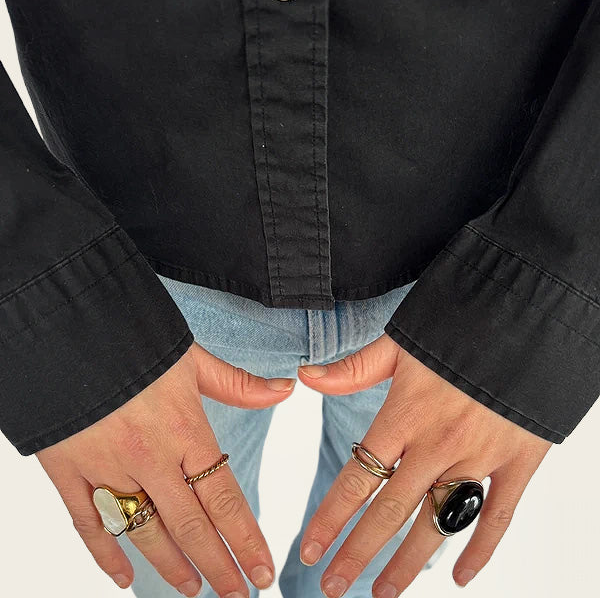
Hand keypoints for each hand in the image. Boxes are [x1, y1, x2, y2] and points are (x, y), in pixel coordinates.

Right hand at [36, 342, 295, 596]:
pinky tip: (124, 579)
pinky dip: (105, 556)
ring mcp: (108, 468)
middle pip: (191, 526)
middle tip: (240, 595)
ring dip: (173, 567)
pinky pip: (88, 524)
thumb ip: (238, 383)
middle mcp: (151, 458)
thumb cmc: (138, 343)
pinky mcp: (69, 471)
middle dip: (219, 567)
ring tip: (195, 591)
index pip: (225, 498)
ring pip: (145, 533)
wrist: (69, 329)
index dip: (246, 539)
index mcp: (185, 430)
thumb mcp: (192, 359)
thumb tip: (285, 389)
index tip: (263, 570)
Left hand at [297, 333, 551, 596]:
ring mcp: (479, 457)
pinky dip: (481, 551)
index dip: (329, 517)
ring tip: (381, 594)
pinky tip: (460, 579)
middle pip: (389, 512)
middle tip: (331, 587)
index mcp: (404, 415)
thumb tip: (305, 376)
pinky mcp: (518, 462)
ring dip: (407, 564)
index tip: (309, 549)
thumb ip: (353, 368)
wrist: (524, 319)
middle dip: (357, 553)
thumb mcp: (400, 343)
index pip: (357, 478)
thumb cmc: (455, 331)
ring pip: (437, 523)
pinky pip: (498, 516)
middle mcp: (437, 444)